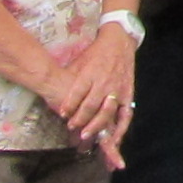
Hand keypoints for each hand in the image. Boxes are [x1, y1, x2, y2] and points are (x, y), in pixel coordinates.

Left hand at [45, 32, 138, 154]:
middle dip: (80, 118)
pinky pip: (125, 115)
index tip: (62, 114)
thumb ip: (69, 78)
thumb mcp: (79, 61)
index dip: (69, 104)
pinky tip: (113, 139)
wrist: (119, 43)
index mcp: (90, 73)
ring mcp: (117, 90)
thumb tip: (54, 92)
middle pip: (91, 105)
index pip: (78, 92)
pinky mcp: (128, 94)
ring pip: (107, 112)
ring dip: (96, 125)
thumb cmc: (95, 53)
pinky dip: (120, 128)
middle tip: (71, 127)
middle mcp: (104, 82)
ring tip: (85, 134)